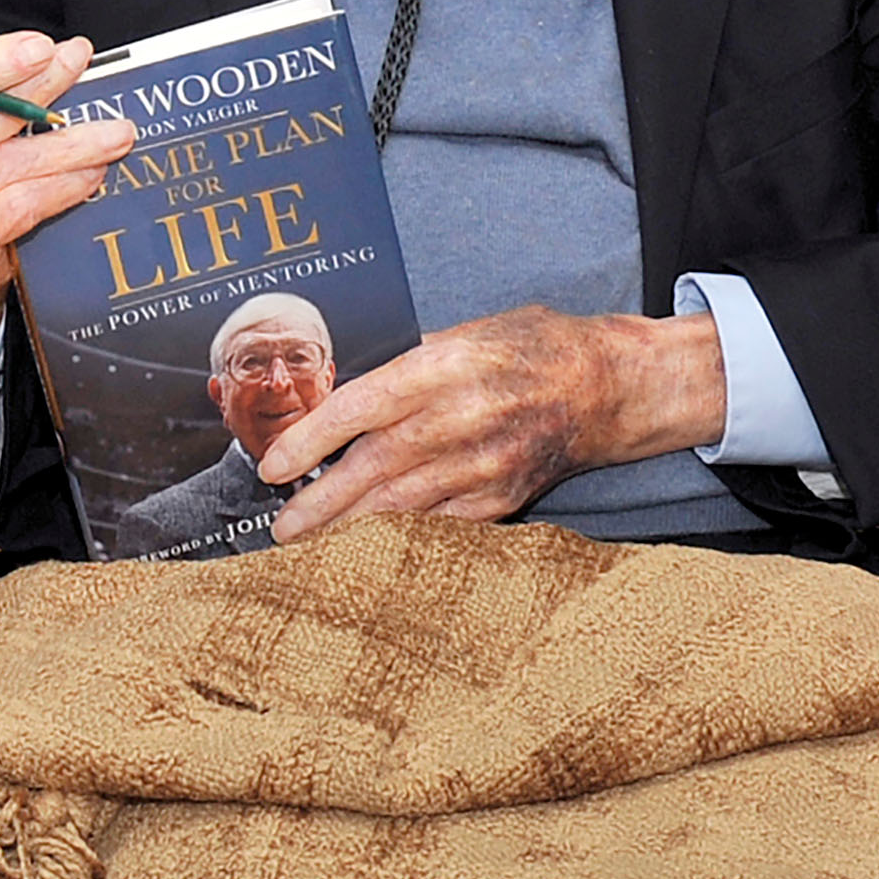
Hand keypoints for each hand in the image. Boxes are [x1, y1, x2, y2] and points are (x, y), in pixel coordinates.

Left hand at [259, 303, 726, 538]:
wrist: (604, 387)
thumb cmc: (529, 348)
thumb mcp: (464, 333)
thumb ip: (407, 365)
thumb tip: (341, 394)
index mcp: (446, 368)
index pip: (361, 408)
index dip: (312, 440)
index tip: (274, 465)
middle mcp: (462, 420)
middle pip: (374, 470)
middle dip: (319, 503)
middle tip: (279, 526)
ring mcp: (484, 468)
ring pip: (401, 509)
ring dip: (349, 529)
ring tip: (306, 542)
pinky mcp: (501, 500)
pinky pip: (438, 526)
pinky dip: (399, 537)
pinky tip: (367, 545)